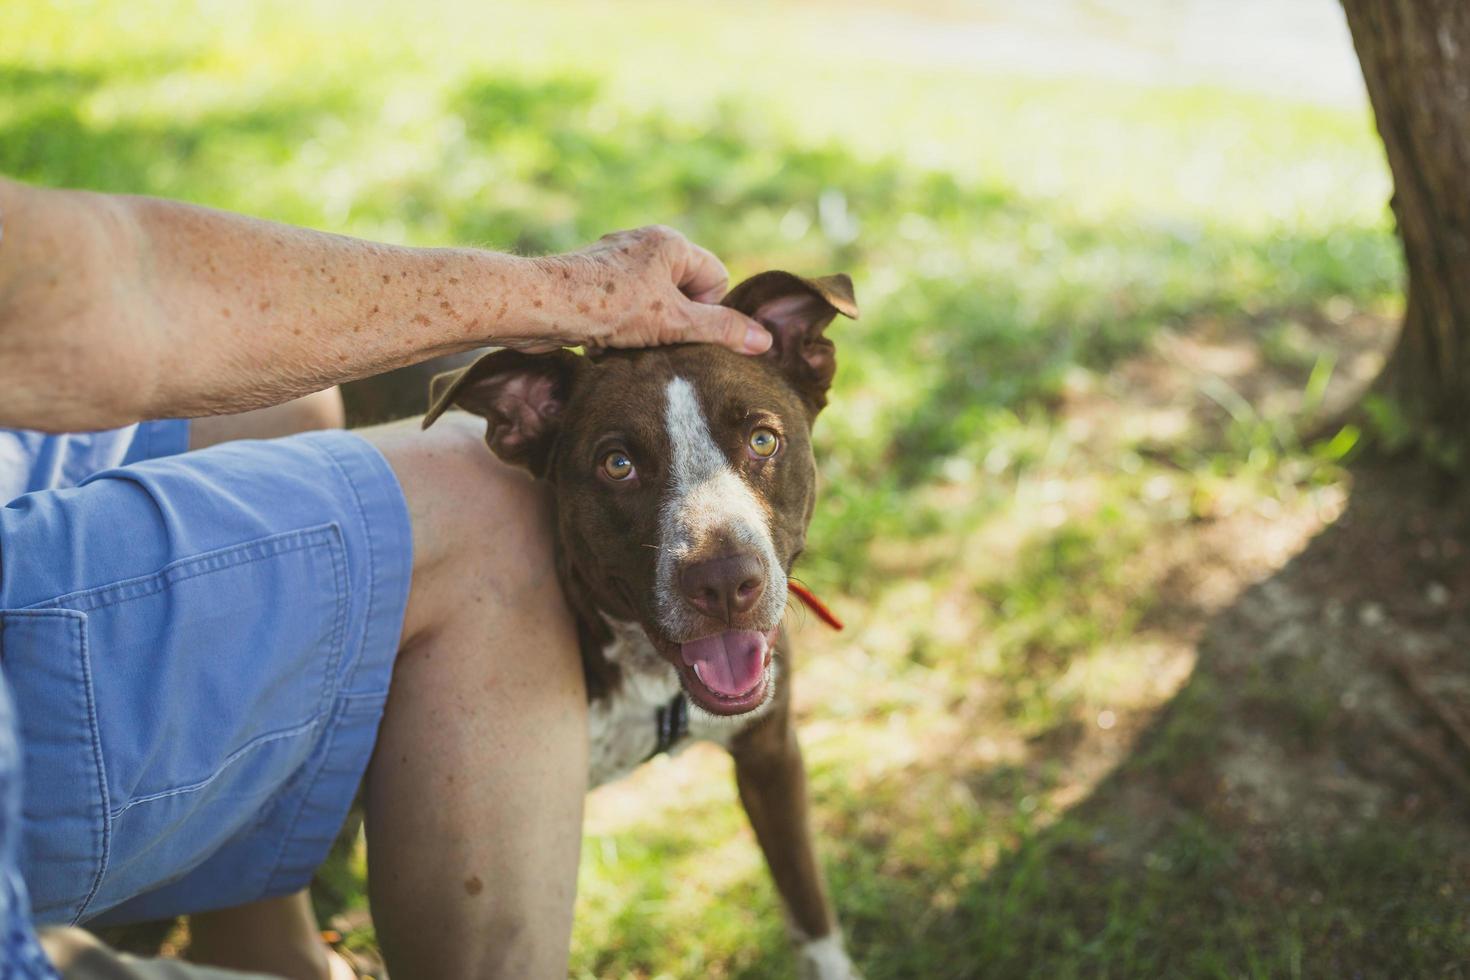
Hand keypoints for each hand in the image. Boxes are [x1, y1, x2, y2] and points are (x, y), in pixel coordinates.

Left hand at [524, 226, 771, 353]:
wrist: (541, 306)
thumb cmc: (608, 306)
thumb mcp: (674, 322)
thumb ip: (721, 330)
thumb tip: (764, 341)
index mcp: (671, 242)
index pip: (715, 279)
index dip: (705, 311)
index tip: (681, 326)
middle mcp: (645, 243)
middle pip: (684, 294)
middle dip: (672, 323)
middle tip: (653, 338)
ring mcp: (617, 260)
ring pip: (653, 305)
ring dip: (645, 330)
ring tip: (624, 339)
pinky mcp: (594, 280)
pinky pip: (624, 309)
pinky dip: (619, 329)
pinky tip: (602, 340)